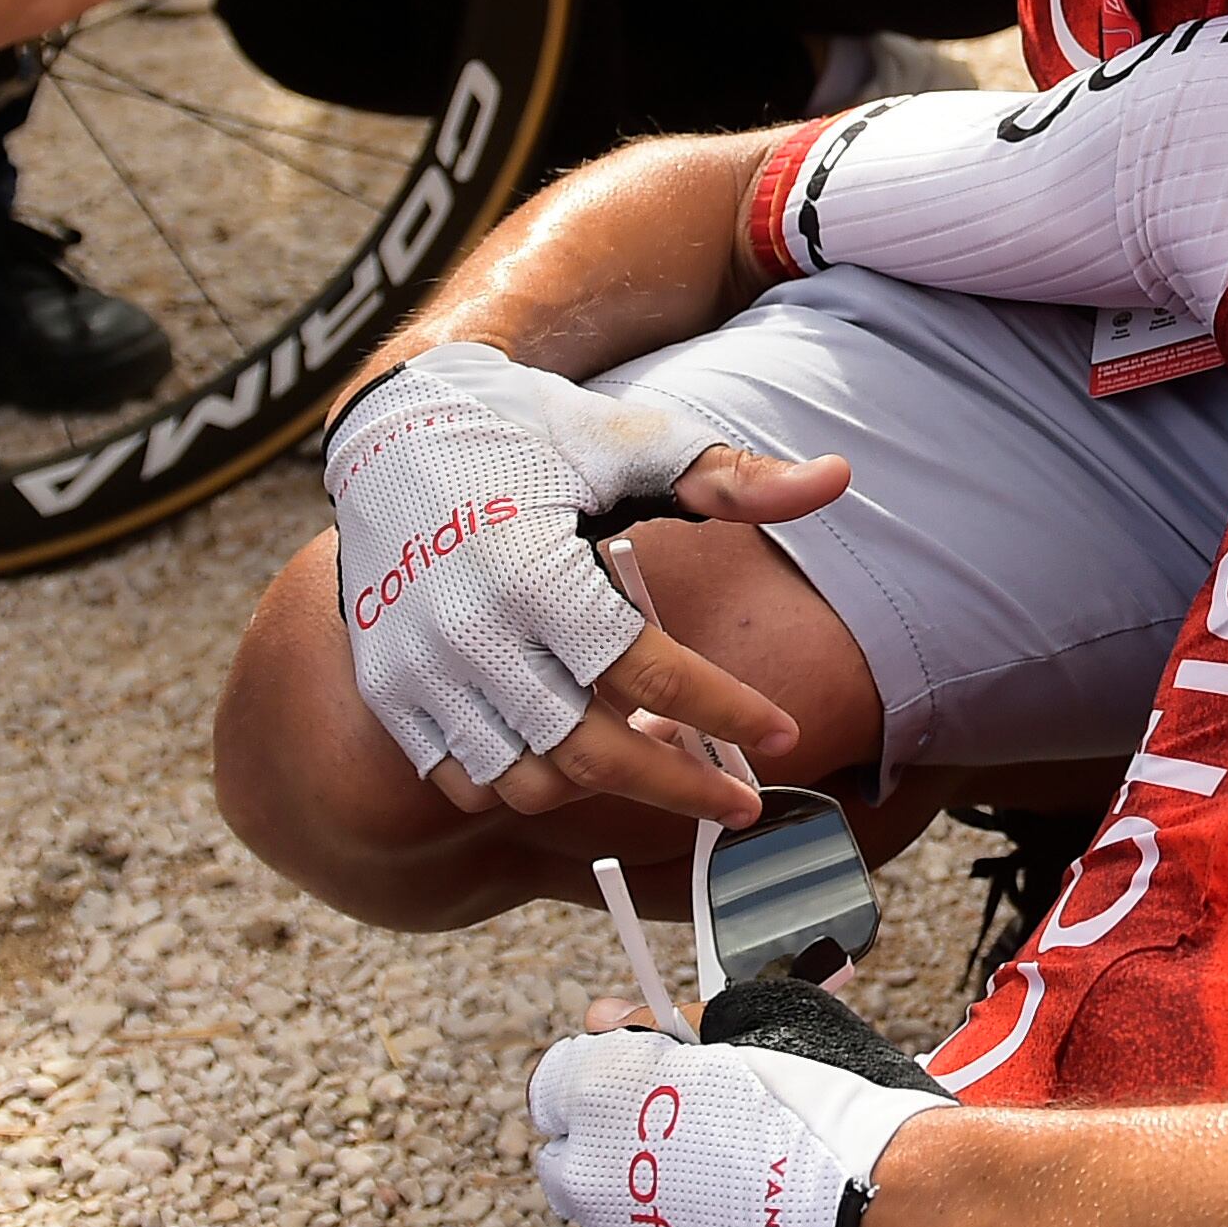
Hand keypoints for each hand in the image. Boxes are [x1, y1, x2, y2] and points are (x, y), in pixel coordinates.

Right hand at [323, 342, 840, 806]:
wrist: (397, 423)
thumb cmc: (530, 432)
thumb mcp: (635, 444)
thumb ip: (735, 479)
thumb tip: (838, 479)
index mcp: (538, 574)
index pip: (654, 676)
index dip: (730, 713)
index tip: (786, 736)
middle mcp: (473, 635)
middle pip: (594, 756)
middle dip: (682, 789)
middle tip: (744, 803)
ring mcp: (421, 672)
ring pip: (528, 783)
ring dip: (605, 791)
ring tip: (663, 767)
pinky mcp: (389, 690)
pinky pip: (464, 780)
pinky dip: (526, 785)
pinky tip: (576, 761)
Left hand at [530, 1024, 951, 1226]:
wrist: (894, 1225)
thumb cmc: (840, 1119)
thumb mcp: (769, 1025)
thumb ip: (673, 1024)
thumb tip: (615, 1021)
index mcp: (608, 1097)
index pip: (554, 1083)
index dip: (602, 1079)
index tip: (639, 1086)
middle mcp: (594, 1184)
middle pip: (565, 1165)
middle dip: (611, 1154)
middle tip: (691, 1148)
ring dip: (639, 1224)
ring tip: (717, 1211)